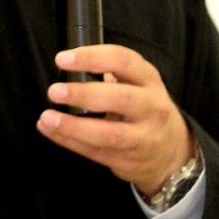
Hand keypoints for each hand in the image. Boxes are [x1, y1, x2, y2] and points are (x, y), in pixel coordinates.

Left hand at [37, 44, 193, 195]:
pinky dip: (70, 141)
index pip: (123, 61)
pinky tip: (51, 131)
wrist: (171, 151)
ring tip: (47, 117)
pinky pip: (96, 152)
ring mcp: (143, 137)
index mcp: (149, 79)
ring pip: (109, 134)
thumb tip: (66, 68)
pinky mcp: (129, 160)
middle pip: (120, 99)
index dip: (91, 58)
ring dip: (73, 126)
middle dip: (83, 94)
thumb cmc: (143, 107)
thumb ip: (109, 74)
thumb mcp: (137, 83)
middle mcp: (151, 107)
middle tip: (54, 91)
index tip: (62, 59)